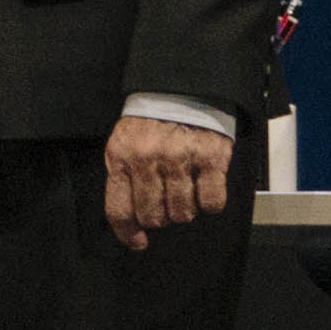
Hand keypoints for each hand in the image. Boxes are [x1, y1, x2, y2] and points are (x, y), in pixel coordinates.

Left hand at [101, 111, 233, 250]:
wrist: (183, 88)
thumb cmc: (152, 122)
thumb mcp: (125, 144)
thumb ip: (124, 178)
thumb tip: (131, 225)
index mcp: (121, 156)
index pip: (119, 210)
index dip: (128, 233)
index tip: (138, 242)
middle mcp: (148, 159)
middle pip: (153, 216)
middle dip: (160, 217)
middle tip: (166, 202)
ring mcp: (179, 159)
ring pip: (182, 213)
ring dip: (185, 209)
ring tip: (185, 189)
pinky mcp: (210, 158)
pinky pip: (211, 202)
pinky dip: (210, 203)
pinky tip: (205, 186)